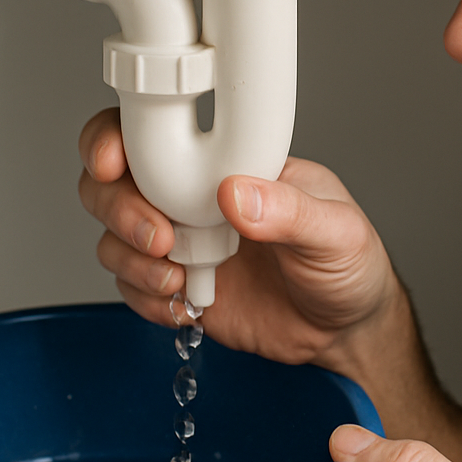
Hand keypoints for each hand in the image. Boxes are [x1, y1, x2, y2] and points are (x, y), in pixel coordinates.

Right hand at [76, 108, 406, 375]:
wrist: (347, 331)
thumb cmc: (349, 265)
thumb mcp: (336, 231)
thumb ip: (290, 212)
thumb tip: (237, 193)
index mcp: (229, 163)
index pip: (153, 130)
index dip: (116, 139)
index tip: (115, 162)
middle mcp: (194, 199)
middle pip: (112, 184)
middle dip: (119, 206)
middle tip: (157, 235)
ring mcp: (182, 245)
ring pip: (113, 237)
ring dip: (130, 256)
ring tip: (177, 274)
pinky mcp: (177, 290)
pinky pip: (130, 287)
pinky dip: (144, 295)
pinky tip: (181, 299)